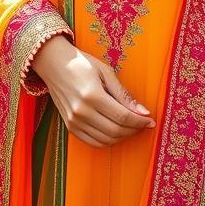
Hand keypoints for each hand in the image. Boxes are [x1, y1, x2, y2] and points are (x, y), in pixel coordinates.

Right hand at [31, 35, 155, 147]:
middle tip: (143, 123)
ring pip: (105, 139)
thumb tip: (143, 112)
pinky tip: (116, 132)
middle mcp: (81, 111)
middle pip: (115, 130)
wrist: (54, 64)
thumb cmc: (82, 64)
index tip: (150, 120)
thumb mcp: (106, 72)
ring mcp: (74, 121)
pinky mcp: (69, 126)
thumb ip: (124, 94)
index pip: (122, 116)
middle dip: (134, 129)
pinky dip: (107, 141)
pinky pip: (92, 142)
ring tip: (131, 127)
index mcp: (92, 95)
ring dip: (122, 137)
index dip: (139, 121)